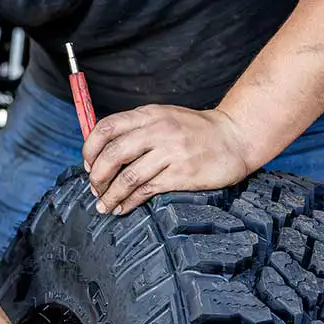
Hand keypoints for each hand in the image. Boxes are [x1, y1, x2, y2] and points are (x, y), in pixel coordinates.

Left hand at [82, 105, 258, 215]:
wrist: (235, 138)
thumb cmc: (196, 131)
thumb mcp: (164, 118)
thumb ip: (136, 129)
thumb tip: (102, 152)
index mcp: (148, 115)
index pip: (106, 128)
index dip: (90, 149)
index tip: (88, 165)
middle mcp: (157, 131)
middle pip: (112, 155)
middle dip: (97, 177)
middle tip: (94, 189)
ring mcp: (170, 152)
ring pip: (127, 177)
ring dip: (110, 195)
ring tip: (104, 206)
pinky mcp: (181, 174)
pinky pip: (146, 190)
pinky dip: (129, 202)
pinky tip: (122, 208)